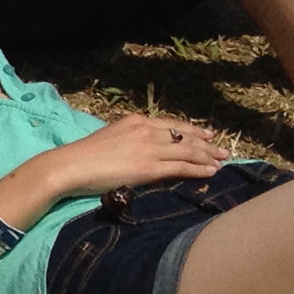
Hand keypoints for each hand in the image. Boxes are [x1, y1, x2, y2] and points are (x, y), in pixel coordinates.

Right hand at [48, 113, 230, 199]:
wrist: (70, 166)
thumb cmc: (81, 157)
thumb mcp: (109, 139)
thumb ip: (128, 141)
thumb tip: (137, 152)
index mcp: (136, 121)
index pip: (171, 126)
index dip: (192, 131)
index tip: (207, 134)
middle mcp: (146, 130)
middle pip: (184, 137)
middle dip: (206, 144)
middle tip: (222, 150)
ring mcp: (149, 148)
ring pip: (188, 151)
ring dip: (208, 156)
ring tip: (222, 161)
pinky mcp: (149, 167)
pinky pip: (182, 167)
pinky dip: (199, 169)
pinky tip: (211, 171)